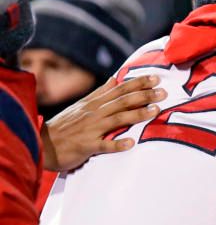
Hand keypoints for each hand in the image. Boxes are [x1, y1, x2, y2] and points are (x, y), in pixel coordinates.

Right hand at [41, 75, 164, 170]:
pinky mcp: (86, 146)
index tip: (155, 78)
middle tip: (163, 92)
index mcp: (93, 104)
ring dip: (137, 114)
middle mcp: (93, 113)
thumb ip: (100, 93)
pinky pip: (104, 145)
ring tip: (155, 111)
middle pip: (121, 101)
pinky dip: (117, 143)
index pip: (119, 89)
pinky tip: (131, 143)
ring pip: (116, 119)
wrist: (43, 145)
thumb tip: (115, 79)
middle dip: (143, 96)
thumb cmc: (65, 126)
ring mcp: (90, 129)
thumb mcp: (81, 106)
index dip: (137, 83)